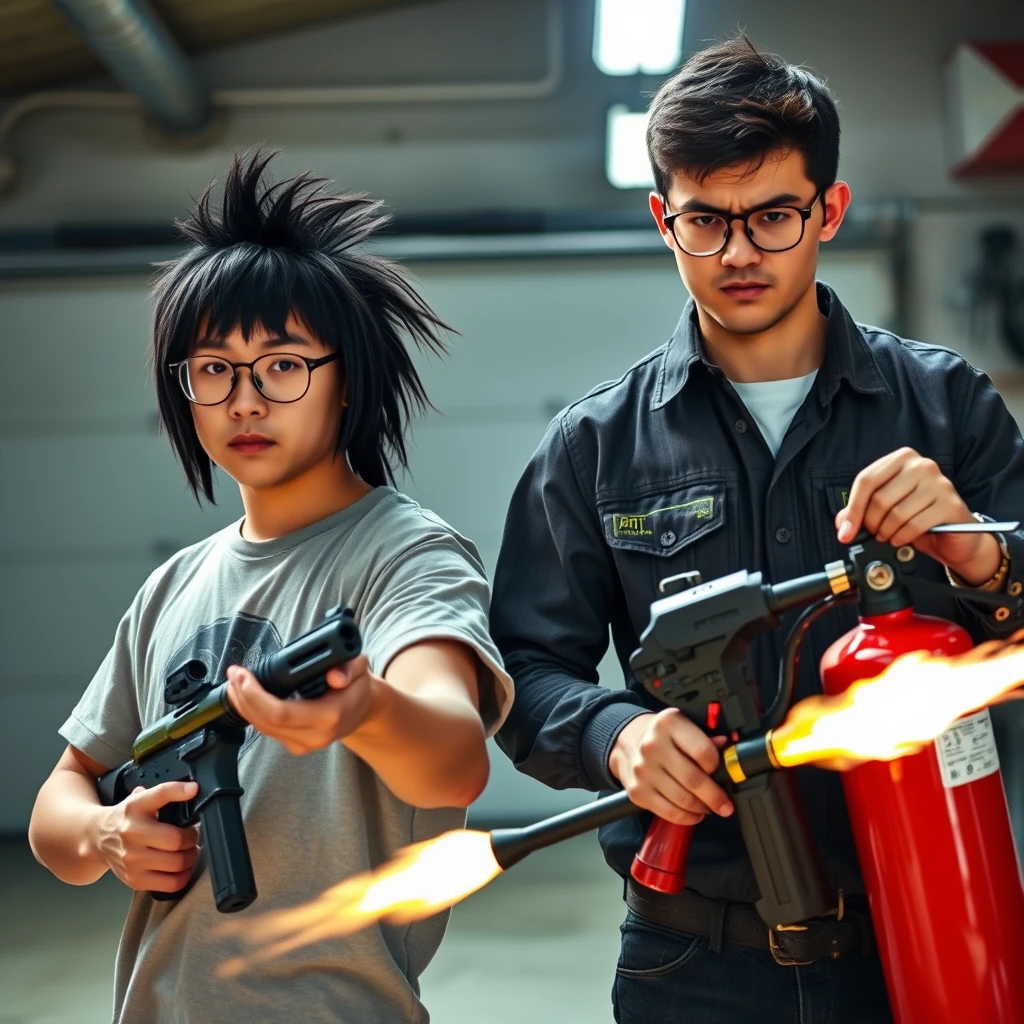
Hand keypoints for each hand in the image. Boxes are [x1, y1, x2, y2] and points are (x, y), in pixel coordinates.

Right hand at [93, 781, 199, 892]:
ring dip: (190, 857)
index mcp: (135, 808)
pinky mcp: (134, 880)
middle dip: (192, 837)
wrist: (97, 838)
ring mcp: (131, 860)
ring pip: (177, 863)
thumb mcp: (142, 797)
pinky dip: (184, 875)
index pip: (161, 793)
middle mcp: (131, 834)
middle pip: (177, 839)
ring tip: (187, 851)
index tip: (194, 790)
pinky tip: (181, 867)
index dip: (181, 791)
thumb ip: (166, 792)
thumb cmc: (127, 817)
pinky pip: (171, 883)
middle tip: (191, 836)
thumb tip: (193, 789)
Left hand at [226, 655, 376, 754]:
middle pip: (265, 722)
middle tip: (234, 673)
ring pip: (262, 728)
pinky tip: (244, 696)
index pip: (281, 713)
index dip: (256, 695)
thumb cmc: (358, 687)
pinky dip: (251, 712)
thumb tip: (335, 675)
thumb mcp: (360, 669)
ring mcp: (304, 744)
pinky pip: (266, 730)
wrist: (363, 709)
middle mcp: (315, 736)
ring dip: (243, 704)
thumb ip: (351, 668)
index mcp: (330, 717)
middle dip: (243, 697)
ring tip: (234, 681)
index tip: (244, 675)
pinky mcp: (296, 745)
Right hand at [608, 710, 733, 825]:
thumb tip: (728, 748)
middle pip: (694, 780)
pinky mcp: (637, 791)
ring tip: (709, 807)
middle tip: (726, 805)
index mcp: (668, 723)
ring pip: (683, 800)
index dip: (717, 766)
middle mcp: (653, 746)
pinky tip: (694, 814)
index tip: (722, 772)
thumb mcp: (681, 725)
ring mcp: (643, 770)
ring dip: (702, 809)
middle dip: (715, 797)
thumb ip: (704, 736)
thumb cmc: (661, 735)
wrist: (626, 742)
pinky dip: (687, 818)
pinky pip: (669, 812)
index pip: (704, 752)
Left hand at [836, 447, 1000, 585]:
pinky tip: (902, 538)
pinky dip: (902, 537)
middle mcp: (922, 465)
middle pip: (879, 498)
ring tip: (889, 535)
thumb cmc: (918, 517)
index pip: (866, 480)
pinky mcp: (950, 504)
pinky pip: (914, 525)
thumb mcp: (886, 510)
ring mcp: (939, 483)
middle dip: (871, 523)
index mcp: (902, 459)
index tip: (845, 531)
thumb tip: (842, 523)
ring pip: (896, 514)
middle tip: (875, 532)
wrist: (956, 535)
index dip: (852, 509)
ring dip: (887, 532)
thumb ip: (861, 510)